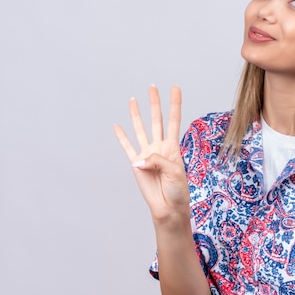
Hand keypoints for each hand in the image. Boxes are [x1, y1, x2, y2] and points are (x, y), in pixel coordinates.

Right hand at [114, 85, 190, 225]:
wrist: (169, 207)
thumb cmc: (177, 191)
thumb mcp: (174, 172)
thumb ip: (158, 160)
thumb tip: (138, 159)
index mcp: (173, 147)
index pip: (174, 120)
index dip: (175, 103)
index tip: (175, 87)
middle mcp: (160, 147)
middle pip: (156, 120)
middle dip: (154, 103)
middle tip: (152, 87)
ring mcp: (147, 155)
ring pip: (141, 129)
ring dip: (137, 115)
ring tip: (133, 100)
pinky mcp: (136, 165)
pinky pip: (127, 147)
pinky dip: (122, 137)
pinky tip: (117, 126)